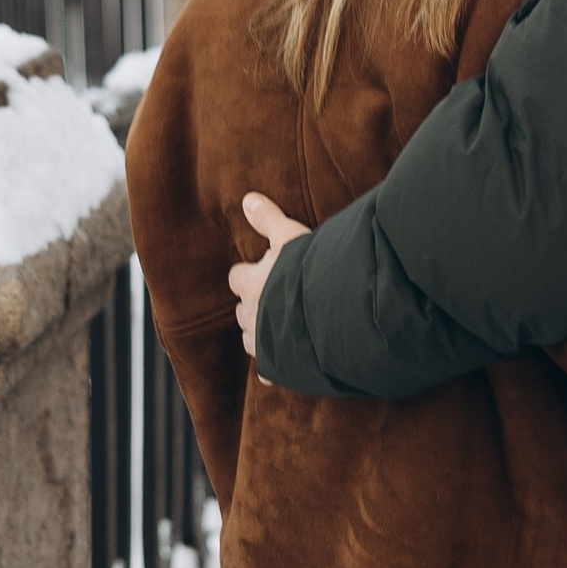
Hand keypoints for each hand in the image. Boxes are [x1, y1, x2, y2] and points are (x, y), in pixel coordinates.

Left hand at [230, 192, 307, 361]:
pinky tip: (286, 363)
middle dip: (254, 304)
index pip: (236, 277)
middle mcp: (250, 314)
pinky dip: (275, 365)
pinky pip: (269, 369)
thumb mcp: (290, 236)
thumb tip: (248, 198)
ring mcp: (263, 342)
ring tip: (282, 326)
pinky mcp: (278, 365)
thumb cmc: (310, 270)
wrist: (330, 312)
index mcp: (251, 284)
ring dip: (262, 332)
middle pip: (242, 310)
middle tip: (274, 298)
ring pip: (251, 339)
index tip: (258, 271)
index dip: (247, 274)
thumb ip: (269, 219)